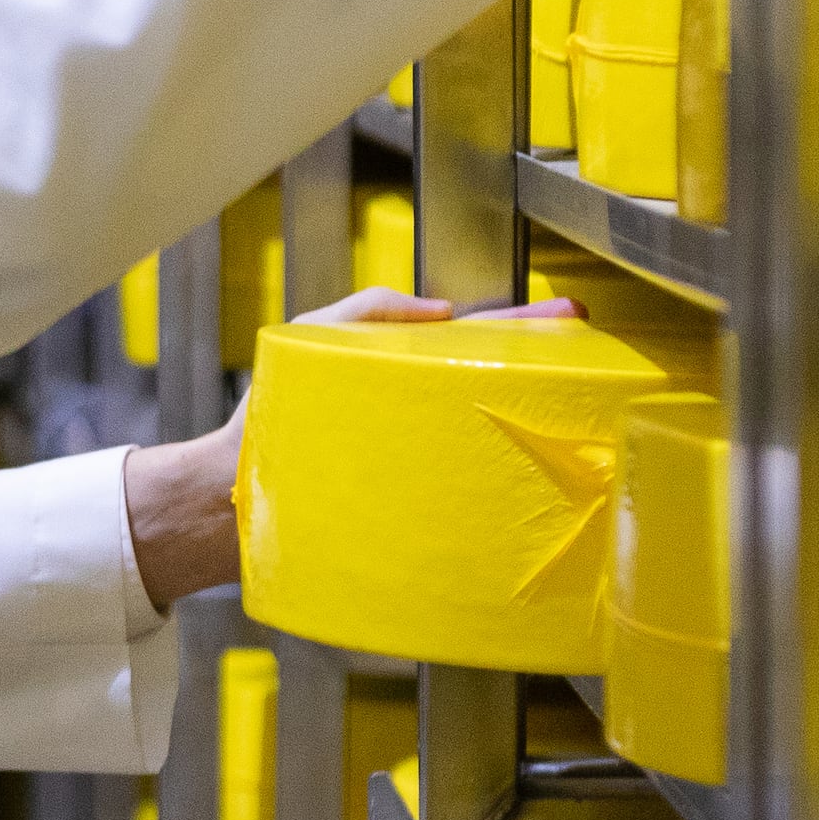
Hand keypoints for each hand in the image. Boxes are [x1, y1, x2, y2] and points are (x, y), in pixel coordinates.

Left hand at [118, 288, 575, 605]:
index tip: (567, 314)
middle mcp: (421, 419)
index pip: (473, 341)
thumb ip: (368, 310)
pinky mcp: (419, 509)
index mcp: (404, 375)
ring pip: (487, 438)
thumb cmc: (269, 417)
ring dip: (529, 425)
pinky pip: (468, 493)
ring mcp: (424, 464)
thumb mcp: (310, 340)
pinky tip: (528, 481)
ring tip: (568, 407)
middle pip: (491, 385)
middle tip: (586, 358)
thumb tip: (442, 312)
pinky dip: (499, 486)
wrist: (233, 494)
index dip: (521, 326)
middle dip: (541, 369)